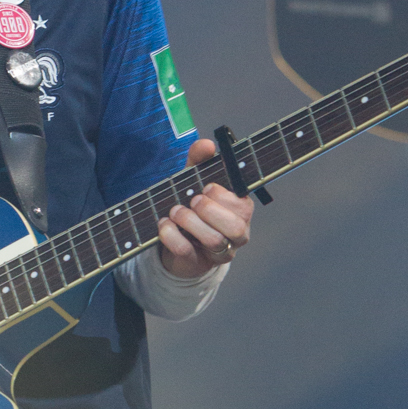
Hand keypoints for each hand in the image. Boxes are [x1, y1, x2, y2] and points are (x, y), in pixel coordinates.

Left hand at [156, 138, 253, 278]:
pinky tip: (164, 224)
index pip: (243, 205)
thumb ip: (200, 161)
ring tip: (175, 211)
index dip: (222, 195)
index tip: (205, 187)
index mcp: (241, 210)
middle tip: (191, 201)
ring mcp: (220, 252)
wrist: (176, 239)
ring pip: (214, 241)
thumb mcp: (194, 180)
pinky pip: (187, 252)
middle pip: (235, 226)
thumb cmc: (192, 206)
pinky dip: (171, 235)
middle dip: (209, 210)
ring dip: (190, 222)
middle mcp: (237, 233)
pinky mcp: (198, 263)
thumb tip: (207, 144)